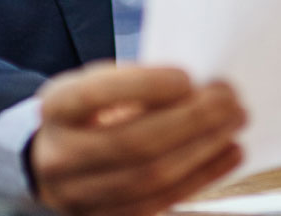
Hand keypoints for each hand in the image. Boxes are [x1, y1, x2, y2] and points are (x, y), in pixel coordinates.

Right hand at [28, 62, 246, 215]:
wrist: (48, 159)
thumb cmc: (85, 113)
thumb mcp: (93, 85)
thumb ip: (134, 84)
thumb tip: (196, 88)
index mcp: (55, 109)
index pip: (95, 95)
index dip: (143, 86)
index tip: (186, 77)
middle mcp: (61, 156)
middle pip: (132, 143)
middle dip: (190, 121)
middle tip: (229, 101)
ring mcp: (81, 195)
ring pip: (150, 178)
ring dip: (202, 151)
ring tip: (233, 125)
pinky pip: (161, 203)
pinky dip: (201, 179)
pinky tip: (227, 154)